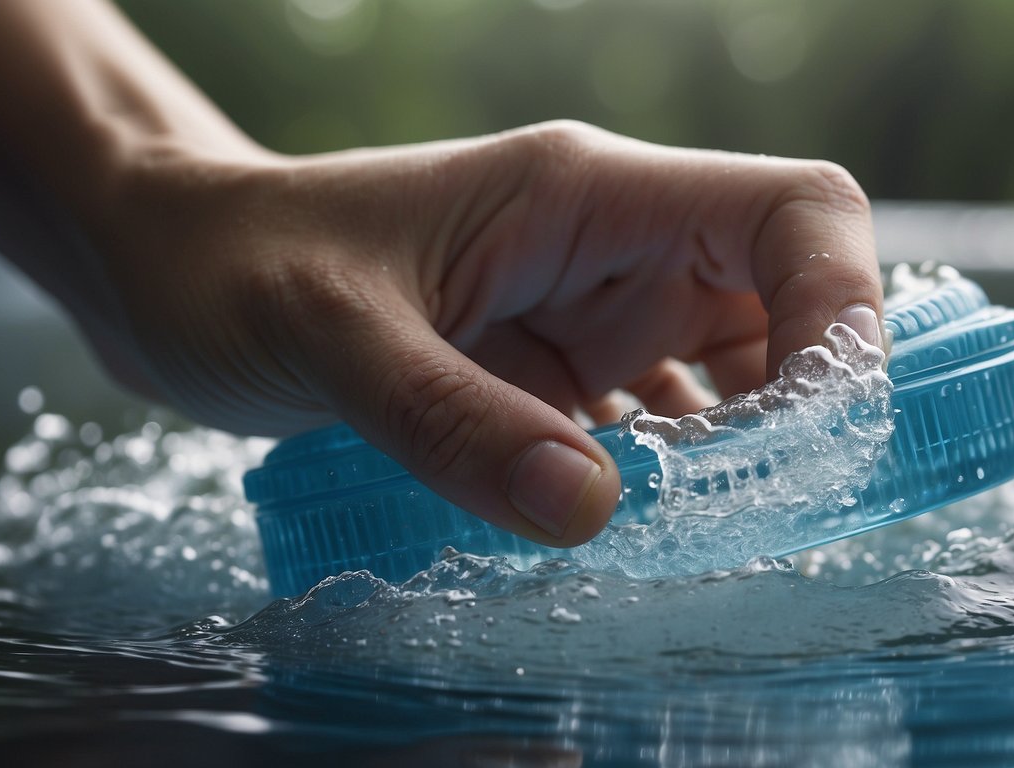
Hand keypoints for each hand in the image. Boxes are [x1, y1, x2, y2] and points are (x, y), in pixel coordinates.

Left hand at [85, 121, 881, 546]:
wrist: (169, 273)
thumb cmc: (236, 268)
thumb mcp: (332, 341)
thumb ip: (455, 421)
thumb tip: (594, 512)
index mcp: (588, 196)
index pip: (793, 211)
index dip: (844, 306)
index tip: (824, 425)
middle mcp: (612, 251)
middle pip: (786, 309)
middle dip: (804, 411)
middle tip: (771, 514)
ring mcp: (589, 317)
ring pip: (733, 381)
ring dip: (744, 460)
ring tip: (715, 539)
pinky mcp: (554, 379)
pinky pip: (656, 432)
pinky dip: (674, 486)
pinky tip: (644, 536)